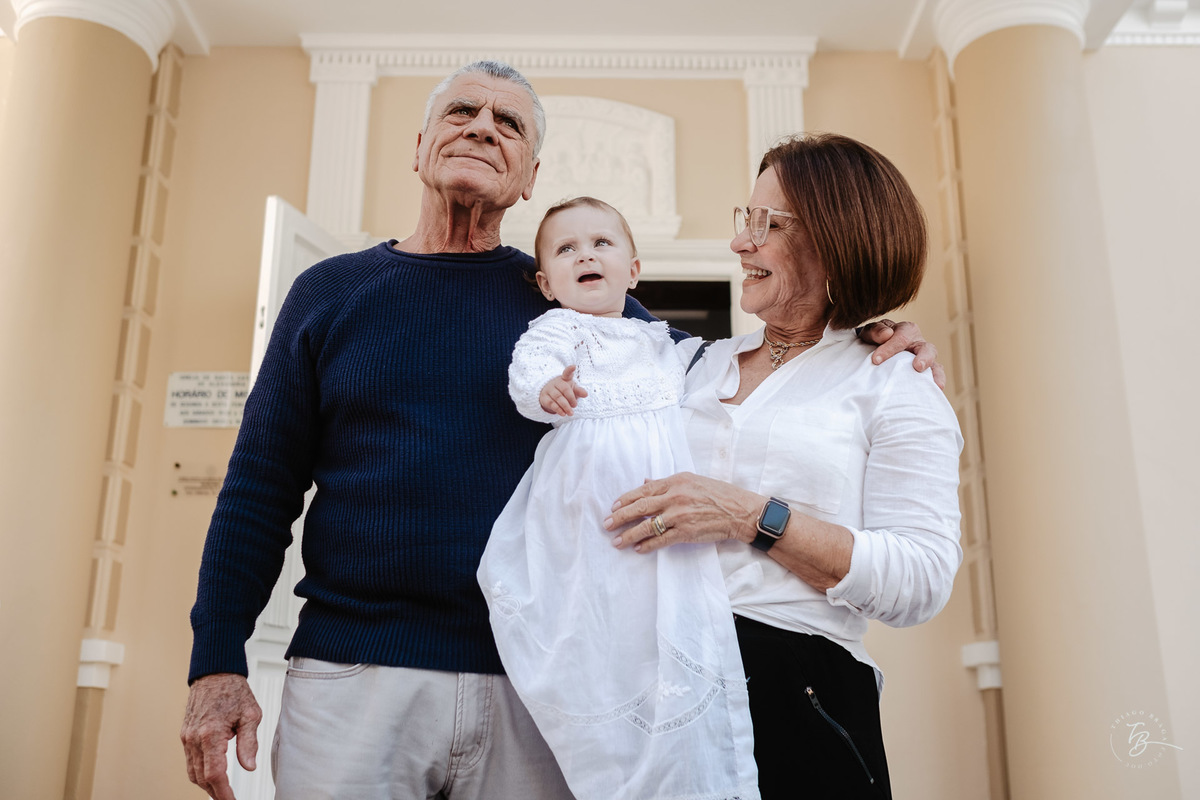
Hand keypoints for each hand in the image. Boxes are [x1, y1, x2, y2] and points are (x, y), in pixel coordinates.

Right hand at [181, 673, 261, 799]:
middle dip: (215, 792)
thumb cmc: (234, 690)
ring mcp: (186, 737)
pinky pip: (190, 761)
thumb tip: (249, 767)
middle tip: (230, 799)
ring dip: (206, 785)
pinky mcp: (185, 735)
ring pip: (192, 772)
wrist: (214, 673)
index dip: (223, 793)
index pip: (215, 774)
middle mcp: (194, 738)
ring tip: (222, 791)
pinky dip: (200, 772)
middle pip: (201, 778)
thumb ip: (249, 743)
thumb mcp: (251, 715)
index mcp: (211, 733)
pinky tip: (213, 775)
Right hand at [539, 365, 588, 415]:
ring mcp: (549, 389)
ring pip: (558, 397)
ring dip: (565, 406)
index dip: (570, 370)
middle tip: (575, 405)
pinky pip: (551, 403)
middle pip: (564, 389)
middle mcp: (556, 382)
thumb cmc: (564, 391)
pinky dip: (558, 409)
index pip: (567, 373)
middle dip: (571, 398)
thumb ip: (579, 391)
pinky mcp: (544, 398)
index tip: (574, 367)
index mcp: (564, 379)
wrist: (549, 395)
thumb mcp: (572, 389)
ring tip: (571, 413)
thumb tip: (586, 394)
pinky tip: (563, 414)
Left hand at [603, 473, 760, 552]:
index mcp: (675, 481)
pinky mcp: (685, 532)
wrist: (739, 511)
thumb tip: (645, 482)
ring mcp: (679, 516)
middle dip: (620, 517)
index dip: (626, 499)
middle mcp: (675, 497)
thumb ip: (667, 482)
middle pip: (640, 508)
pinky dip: (647, 545)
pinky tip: (638, 549)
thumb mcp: (692, 480)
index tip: (613, 507)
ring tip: (616, 541)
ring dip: (628, 535)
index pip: (643, 490)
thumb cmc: (719, 493)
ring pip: (646, 527)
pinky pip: (661, 540)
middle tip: (606, 524)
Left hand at [858, 319, 945, 389]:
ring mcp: (924, 358)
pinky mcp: (925, 371)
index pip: (902, 338)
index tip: (876, 360)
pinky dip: (937, 381)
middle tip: (918, 366)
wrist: (873, 349)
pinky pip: (935, 375)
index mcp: (906, 330)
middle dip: (924, 357)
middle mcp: (919, 343)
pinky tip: (937, 389)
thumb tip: (886, 334)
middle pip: (926, 348)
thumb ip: (876, 331)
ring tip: (935, 383)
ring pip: (934, 363)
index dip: (890, 349)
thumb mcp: (871, 332)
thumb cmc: (874, 340)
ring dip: (935, 373)